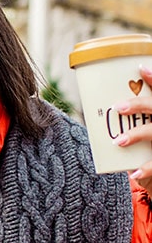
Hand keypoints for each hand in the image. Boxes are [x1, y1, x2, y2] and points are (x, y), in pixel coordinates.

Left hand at [113, 64, 151, 195]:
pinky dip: (146, 169)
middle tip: (118, 107)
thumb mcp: (139, 130)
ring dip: (137, 134)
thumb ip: (128, 121)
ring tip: (118, 141)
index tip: (140, 68)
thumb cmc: (144, 148)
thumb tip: (95, 110)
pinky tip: (134, 173)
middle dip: (140, 104)